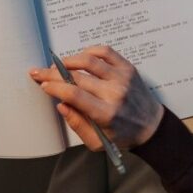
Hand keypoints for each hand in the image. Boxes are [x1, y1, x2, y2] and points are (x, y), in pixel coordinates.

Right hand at [30, 45, 163, 149]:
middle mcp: (114, 93)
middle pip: (77, 76)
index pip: (74, 95)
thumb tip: (61, 104)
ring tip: (57, 66)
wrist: (152, 126)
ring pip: (89, 60)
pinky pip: (105, 51)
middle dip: (53, 73)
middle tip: (40, 73)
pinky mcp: (128, 68)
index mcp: (106, 114)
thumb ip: (77, 124)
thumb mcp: (97, 142)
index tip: (43, 85)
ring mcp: (122, 78)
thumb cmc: (123, 135)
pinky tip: (79, 58)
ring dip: (68, 60)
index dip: (55, 87)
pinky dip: (89, 51)